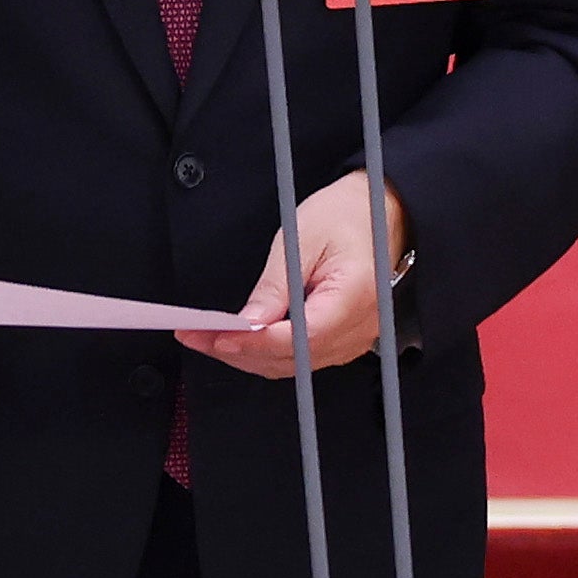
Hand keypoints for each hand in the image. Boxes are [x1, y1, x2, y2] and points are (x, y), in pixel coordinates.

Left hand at [179, 170, 408, 378]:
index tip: (218, 338)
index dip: (255, 343)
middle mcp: (362, 324)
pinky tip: (245, 341)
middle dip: (241, 353)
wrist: (379, 211)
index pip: (301, 337)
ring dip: (251, 357)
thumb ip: (275, 287)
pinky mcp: (347, 338)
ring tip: (212, 339)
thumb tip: (248, 325)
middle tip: (198, 337)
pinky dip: (271, 354)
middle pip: (294, 360)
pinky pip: (305, 359)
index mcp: (355, 295)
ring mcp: (357, 336)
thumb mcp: (301, 238)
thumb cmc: (346, 215)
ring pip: (296, 366)